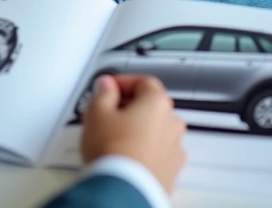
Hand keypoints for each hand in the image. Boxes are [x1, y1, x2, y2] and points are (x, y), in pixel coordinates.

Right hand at [81, 75, 186, 192]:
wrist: (124, 191)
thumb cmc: (114, 152)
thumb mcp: (97, 113)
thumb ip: (103, 93)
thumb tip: (106, 87)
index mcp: (157, 103)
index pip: (143, 82)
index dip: (122, 82)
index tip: (107, 88)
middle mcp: (172, 124)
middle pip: (151, 107)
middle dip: (130, 107)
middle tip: (107, 113)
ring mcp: (174, 149)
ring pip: (155, 131)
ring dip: (138, 131)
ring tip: (114, 139)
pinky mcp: (171, 172)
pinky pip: (157, 154)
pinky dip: (144, 152)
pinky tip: (125, 157)